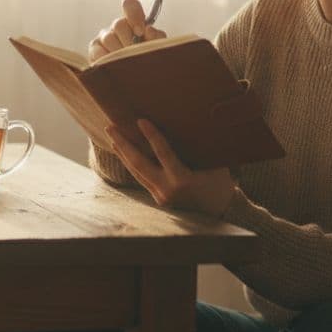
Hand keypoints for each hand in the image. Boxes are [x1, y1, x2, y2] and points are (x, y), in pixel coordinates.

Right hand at [88, 0, 166, 62]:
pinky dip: (107, 59)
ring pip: (109, 38)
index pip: (130, 5)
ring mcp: (104, 37)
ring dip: (119, 52)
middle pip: (119, 24)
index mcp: (134, 21)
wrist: (136, 81)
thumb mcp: (156, 48)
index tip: (140, 31)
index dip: (134, 15)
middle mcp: (118, 26)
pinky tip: (114, 66)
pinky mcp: (94, 49)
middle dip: (129, 41)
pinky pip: (98, 51)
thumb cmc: (148, 60)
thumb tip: (148, 30)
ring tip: (127, 63)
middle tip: (135, 54)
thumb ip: (156, 37)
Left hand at [107, 119, 235, 216]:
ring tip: (113, 137)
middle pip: (139, 164)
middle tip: (110, 127)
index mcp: (183, 180)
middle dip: (123, 144)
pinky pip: (142, 178)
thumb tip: (185, 123)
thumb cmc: (220, 183)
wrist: (220, 211)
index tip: (140, 120)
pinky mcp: (158, 199)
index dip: (151, 135)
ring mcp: (160, 196)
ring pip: (136, 172)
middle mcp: (167, 189)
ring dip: (123, 154)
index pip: (163, 153)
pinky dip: (132, 164)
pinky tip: (125, 154)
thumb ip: (195, 148)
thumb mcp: (212, 164)